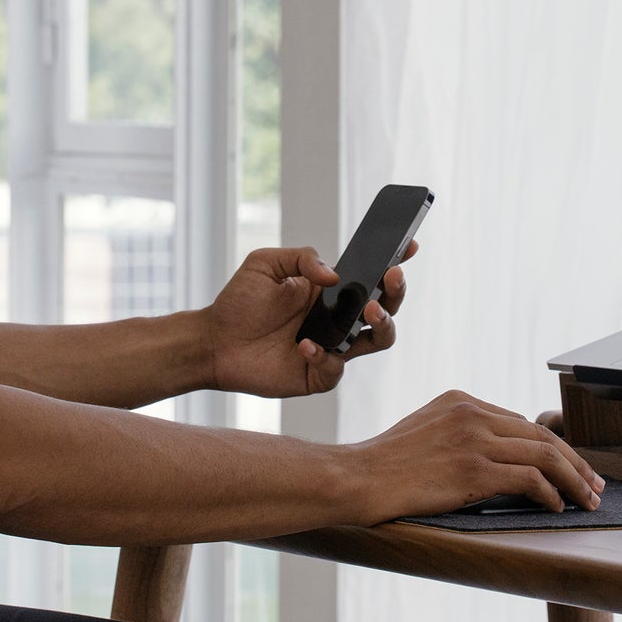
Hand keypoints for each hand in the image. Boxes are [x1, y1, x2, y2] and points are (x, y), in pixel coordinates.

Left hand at [206, 243, 417, 398]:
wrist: (212, 341)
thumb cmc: (239, 301)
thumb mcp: (267, 263)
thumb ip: (303, 259)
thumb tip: (334, 276)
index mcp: (333, 292)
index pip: (372, 276)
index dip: (396, 262)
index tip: (409, 246)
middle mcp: (339, 319)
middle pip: (387, 308)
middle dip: (397, 293)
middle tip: (391, 278)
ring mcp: (332, 347)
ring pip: (379, 340)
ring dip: (383, 325)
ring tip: (370, 311)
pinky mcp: (317, 375)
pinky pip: (336, 369)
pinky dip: (325, 356)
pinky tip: (304, 345)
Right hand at [350, 389, 606, 520]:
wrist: (356, 477)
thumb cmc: (384, 465)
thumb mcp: (426, 430)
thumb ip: (461, 433)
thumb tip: (498, 454)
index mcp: (462, 400)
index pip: (520, 422)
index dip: (549, 446)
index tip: (568, 465)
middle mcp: (473, 413)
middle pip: (541, 435)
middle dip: (574, 461)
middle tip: (594, 483)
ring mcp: (475, 439)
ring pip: (544, 454)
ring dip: (573, 479)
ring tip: (588, 499)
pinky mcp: (474, 468)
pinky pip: (529, 478)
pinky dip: (551, 493)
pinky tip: (557, 506)